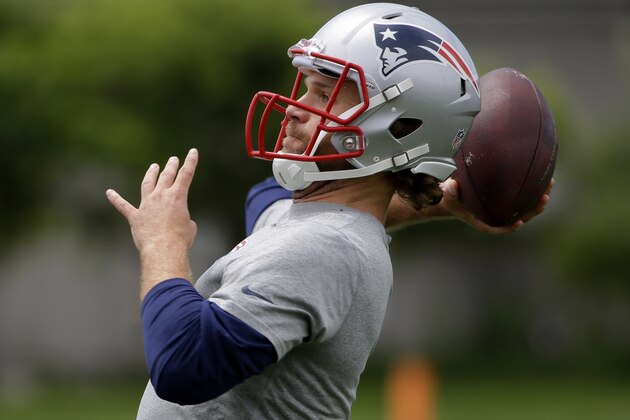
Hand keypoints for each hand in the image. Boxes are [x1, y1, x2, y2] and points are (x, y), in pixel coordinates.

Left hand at [106, 148, 198, 297]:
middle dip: (171, 166)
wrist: (163, 249)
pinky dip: (116, 199)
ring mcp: (146, 205)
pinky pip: (123, 206)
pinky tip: (109, 193)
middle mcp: (161, 196)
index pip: (186, 175)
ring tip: (153, 167)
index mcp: (178, 197)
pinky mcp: (135, 217)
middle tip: (173, 159)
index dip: (191, 162)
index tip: (193, 151)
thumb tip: (176, 221)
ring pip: (148, 184)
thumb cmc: (180, 239)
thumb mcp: (190, 227)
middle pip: (166, 176)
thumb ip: (183, 219)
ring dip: (151, 175)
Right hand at [439, 177, 553, 233]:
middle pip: (520, 217)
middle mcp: (498, 216)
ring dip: (539, 197)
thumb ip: (450, 191)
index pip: (498, 228)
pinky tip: (540, 175)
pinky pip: (524, 196)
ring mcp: (505, 209)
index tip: (518, 223)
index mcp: (485, 220)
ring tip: (549, 183)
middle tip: (544, 198)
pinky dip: (533, 188)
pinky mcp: (509, 201)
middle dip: (534, 209)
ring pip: (526, 207)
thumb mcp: (449, 196)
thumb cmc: (453, 199)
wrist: (456, 198)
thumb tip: (452, 184)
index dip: (509, 228)